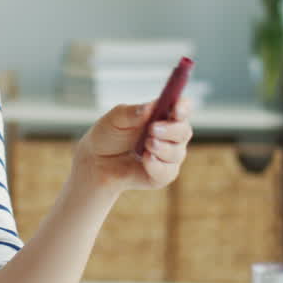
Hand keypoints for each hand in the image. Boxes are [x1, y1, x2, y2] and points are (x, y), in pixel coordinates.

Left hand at [73, 98, 192, 195]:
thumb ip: (131, 112)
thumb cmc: (108, 135)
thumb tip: (149, 107)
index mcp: (162, 115)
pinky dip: (156, 166)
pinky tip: (145, 160)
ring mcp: (168, 156)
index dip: (183, 107)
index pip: (182, 108)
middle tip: (153, 129)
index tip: (176, 109)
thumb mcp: (114, 119)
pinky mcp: (163, 175)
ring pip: (177, 152)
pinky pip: (168, 172)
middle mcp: (170, 135)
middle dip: (171, 130)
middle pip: (184, 131)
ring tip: (145, 145)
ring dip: (162, 148)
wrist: (97, 162)